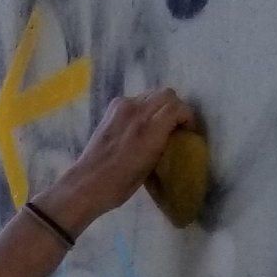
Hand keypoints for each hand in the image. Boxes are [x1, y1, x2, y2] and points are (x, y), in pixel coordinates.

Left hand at [49, 89, 195, 225]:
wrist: (88, 182)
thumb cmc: (121, 183)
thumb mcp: (151, 165)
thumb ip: (164, 142)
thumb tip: (172, 134)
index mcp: (150, 129)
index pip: (178, 107)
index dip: (188, 117)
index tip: (188, 131)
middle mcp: (137, 111)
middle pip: (167, 94)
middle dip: (176, 108)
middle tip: (176, 125)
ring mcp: (123, 107)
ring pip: (152, 93)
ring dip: (160, 105)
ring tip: (158, 123)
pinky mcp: (112, 108)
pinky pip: (135, 99)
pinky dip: (143, 106)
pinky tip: (139, 122)